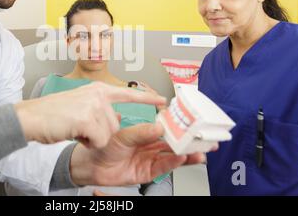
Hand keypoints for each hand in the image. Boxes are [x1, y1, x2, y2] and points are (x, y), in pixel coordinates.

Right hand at [15, 82, 166, 148]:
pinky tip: (74, 133)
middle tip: (80, 128)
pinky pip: (99, 140)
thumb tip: (114, 117)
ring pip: (108, 134)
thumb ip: (98, 107)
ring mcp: (94, 104)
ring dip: (92, 138)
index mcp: (97, 89)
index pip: (128, 92)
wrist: (31, 118)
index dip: (147, 97)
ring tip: (75, 129)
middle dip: (101, 133)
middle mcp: (98, 94)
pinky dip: (87, 143)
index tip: (163, 100)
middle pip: (116, 124)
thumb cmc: (51, 114)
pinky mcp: (88, 118)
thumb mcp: (79, 104)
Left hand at [69, 121, 206, 185]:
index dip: (181, 127)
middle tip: (205, 140)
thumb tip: (158, 127)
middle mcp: (150, 146)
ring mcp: (150, 159)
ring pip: (173, 156)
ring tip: (200, 152)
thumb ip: (141, 132)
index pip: (167, 129)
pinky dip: (174, 163)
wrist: (92, 165)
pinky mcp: (148, 172)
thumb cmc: (104, 146)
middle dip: (190, 142)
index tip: (193, 124)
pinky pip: (164, 167)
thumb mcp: (123, 135)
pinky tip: (183, 158)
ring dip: (187, 154)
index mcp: (146, 133)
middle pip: (175, 144)